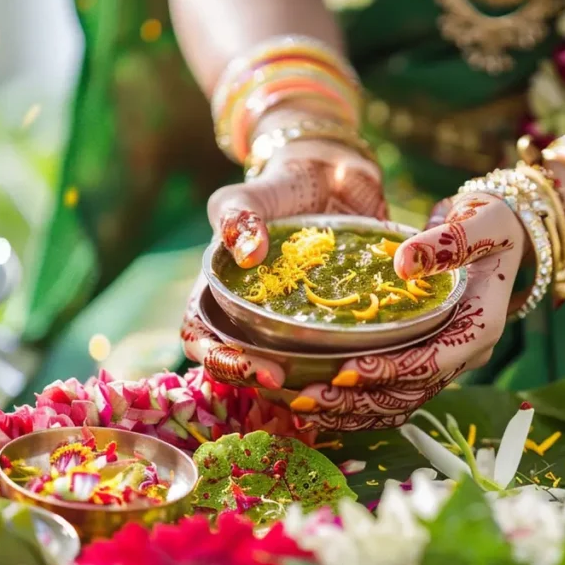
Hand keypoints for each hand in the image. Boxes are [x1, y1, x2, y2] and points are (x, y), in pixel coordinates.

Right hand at [181, 113, 385, 388]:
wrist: (332, 179)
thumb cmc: (280, 189)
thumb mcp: (250, 195)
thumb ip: (239, 216)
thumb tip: (248, 253)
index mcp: (219, 293)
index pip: (202, 338)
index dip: (222, 360)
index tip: (258, 366)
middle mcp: (250, 317)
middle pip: (240, 365)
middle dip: (259, 380)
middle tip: (289, 382)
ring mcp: (290, 324)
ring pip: (287, 369)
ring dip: (300, 384)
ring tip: (327, 385)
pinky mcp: (330, 325)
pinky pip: (332, 356)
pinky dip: (340, 368)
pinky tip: (362, 374)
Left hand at [287, 193, 525, 430]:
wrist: (498, 234)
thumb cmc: (490, 225)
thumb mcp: (478, 224)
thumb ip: (445, 243)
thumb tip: (403, 264)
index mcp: (480, 326)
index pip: (433, 362)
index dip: (390, 371)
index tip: (345, 372)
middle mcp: (464, 353)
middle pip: (410, 392)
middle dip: (358, 400)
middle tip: (307, 397)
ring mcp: (445, 360)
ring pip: (398, 402)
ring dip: (351, 411)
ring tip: (302, 406)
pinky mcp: (427, 360)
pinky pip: (393, 395)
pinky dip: (357, 404)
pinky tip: (319, 403)